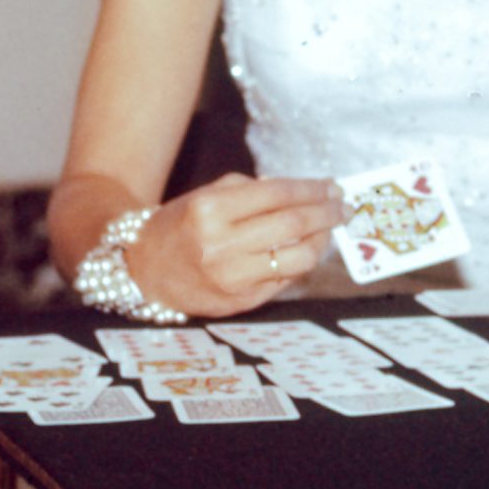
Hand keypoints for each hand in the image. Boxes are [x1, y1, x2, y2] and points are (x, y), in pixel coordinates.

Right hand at [126, 173, 345, 318]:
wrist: (145, 273)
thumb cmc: (179, 227)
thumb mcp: (205, 197)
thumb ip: (250, 191)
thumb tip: (302, 193)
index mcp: (211, 211)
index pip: (277, 194)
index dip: (311, 189)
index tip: (332, 186)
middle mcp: (222, 246)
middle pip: (293, 224)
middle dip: (326, 213)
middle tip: (343, 206)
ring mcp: (234, 279)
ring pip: (299, 257)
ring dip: (322, 240)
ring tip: (328, 229)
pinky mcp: (243, 302)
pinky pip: (286, 280)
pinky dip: (302, 262)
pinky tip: (306, 249)